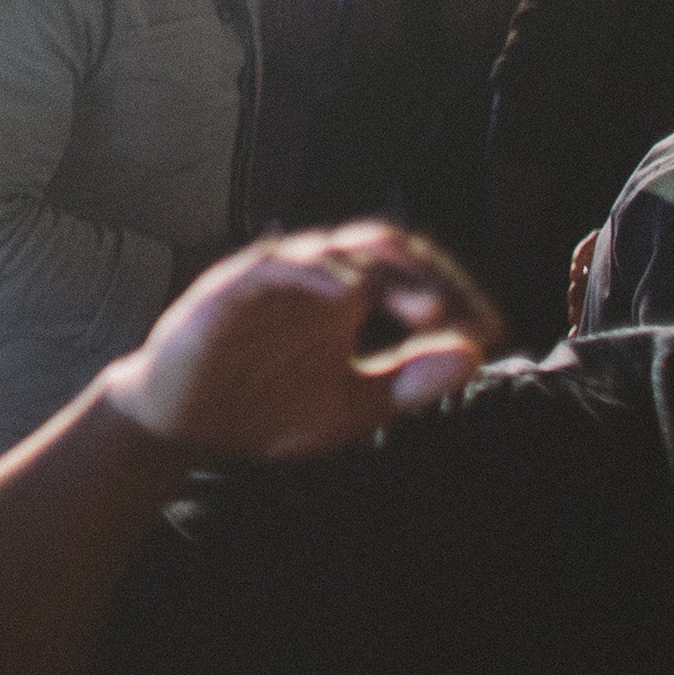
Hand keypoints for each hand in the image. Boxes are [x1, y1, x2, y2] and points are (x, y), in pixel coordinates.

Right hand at [100, 224, 494, 463]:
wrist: (182, 426)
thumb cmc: (263, 411)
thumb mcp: (349, 409)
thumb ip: (406, 383)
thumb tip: (473, 357)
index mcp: (348, 302)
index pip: (413, 276)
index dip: (455, 295)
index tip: (490, 329)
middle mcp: (318, 281)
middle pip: (386, 249)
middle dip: (429, 276)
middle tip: (463, 314)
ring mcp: (277, 279)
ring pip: (339, 248)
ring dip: (387, 272)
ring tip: (426, 308)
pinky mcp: (234, 286)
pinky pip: (279, 265)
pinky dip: (318, 273)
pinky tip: (351, 296)